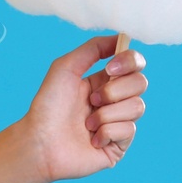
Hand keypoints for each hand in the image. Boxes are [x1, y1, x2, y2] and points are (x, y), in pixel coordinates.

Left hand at [18, 35, 146, 181]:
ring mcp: (119, 122)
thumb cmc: (49, 104)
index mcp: (104, 80)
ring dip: (107, 113)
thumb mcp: (66, 66)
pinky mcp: (119, 145)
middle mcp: (114, 100)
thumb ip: (93, 48)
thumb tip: (122, 38)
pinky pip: (129, 130)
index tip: (110, 67)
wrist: (41, 140)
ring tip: (87, 122)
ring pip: (137, 107)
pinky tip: (91, 139)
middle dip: (115, 90)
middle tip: (92, 99)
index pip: (134, 64)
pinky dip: (107, 132)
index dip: (129, 61)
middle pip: (140, 83)